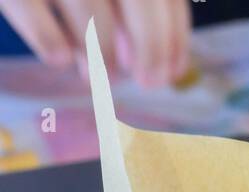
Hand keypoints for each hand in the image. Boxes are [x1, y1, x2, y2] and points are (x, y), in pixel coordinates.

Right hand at [0, 0, 190, 86]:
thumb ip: (128, 10)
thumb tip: (156, 61)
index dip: (174, 34)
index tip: (172, 72)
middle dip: (151, 46)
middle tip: (149, 84)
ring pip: (89, 5)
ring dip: (100, 51)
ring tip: (100, 79)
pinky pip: (31, 10)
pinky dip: (50, 40)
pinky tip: (59, 59)